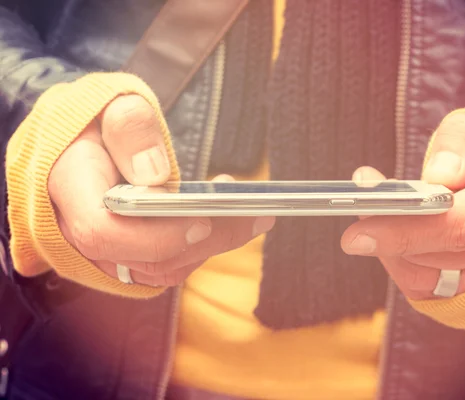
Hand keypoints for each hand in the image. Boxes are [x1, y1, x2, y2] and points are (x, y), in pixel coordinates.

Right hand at [49, 95, 274, 286]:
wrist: (82, 150)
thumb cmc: (97, 125)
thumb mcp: (109, 105)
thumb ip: (129, 129)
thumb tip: (156, 173)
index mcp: (70, 193)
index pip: (104, 232)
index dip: (155, 235)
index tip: (203, 218)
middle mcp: (86, 236)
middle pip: (149, 258)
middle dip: (208, 237)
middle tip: (255, 211)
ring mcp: (110, 255)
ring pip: (167, 269)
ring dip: (216, 242)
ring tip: (253, 210)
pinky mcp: (133, 259)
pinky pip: (173, 265)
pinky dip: (207, 245)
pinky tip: (233, 219)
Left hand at [341, 112, 464, 299]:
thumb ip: (462, 141)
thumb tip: (440, 176)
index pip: (458, 224)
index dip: (404, 229)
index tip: (359, 227)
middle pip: (438, 256)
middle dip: (388, 235)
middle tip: (360, 210)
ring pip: (428, 280)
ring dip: (392, 250)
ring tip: (377, 217)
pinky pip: (430, 292)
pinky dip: (403, 266)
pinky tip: (397, 240)